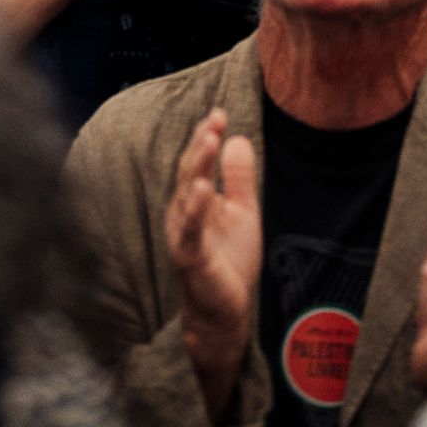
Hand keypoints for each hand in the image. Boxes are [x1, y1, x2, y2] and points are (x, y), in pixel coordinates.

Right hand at [165, 109, 261, 419]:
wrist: (225, 314)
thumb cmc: (229, 262)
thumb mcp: (243, 213)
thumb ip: (240, 178)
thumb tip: (238, 137)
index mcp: (196, 199)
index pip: (198, 161)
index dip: (206, 136)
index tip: (220, 112)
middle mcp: (184, 212)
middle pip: (190, 170)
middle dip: (201, 143)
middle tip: (214, 119)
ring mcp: (183, 234)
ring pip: (187, 194)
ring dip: (197, 166)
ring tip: (209, 140)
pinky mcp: (190, 258)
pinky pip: (189, 231)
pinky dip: (195, 209)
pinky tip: (203, 189)